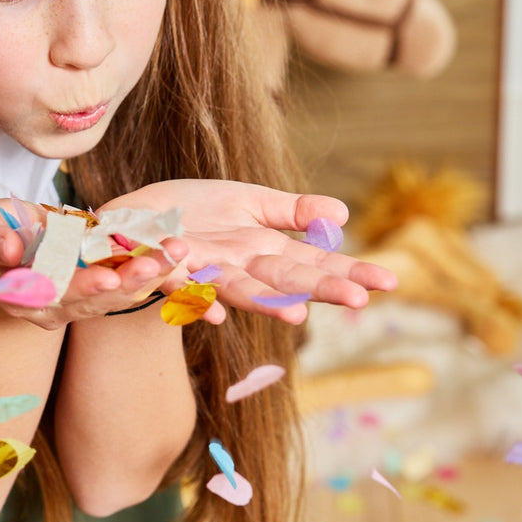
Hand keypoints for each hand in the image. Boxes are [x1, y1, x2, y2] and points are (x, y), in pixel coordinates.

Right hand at [0, 199, 191, 328]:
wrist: (14, 246)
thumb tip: (8, 250)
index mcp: (20, 298)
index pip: (52, 294)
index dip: (80, 286)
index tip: (107, 277)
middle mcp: (52, 311)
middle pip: (93, 300)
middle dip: (127, 281)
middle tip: (156, 264)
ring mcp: (78, 307)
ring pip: (118, 296)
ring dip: (150, 275)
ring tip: (176, 252)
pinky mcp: (100, 297)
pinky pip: (131, 289)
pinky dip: (156, 274)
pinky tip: (178, 255)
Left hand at [100, 180, 397, 324]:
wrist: (132, 217)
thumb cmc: (192, 212)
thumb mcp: (248, 203)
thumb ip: (291, 212)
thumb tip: (343, 214)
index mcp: (261, 251)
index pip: (314, 265)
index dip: (348, 274)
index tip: (389, 283)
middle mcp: (238, 268)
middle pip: (285, 282)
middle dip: (321, 291)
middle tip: (360, 302)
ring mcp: (201, 272)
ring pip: (238, 291)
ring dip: (266, 305)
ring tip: (296, 319)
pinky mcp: (162, 268)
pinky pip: (178, 285)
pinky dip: (194, 300)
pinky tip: (214, 314)